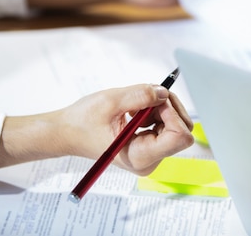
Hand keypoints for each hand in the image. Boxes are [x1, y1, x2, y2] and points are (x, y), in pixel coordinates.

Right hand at [62, 84, 194, 174]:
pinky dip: (155, 111)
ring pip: (176, 124)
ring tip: (134, 104)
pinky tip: (134, 111)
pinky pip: (166, 124)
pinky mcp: (149, 146)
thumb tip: (164, 91)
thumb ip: (140, 95)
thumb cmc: (83, 121)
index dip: (172, 113)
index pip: (180, 137)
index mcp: (140, 156)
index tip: (155, 99)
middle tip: (147, 95)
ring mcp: (151, 154)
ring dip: (160, 107)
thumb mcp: (111, 101)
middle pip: (182, 130)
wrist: (68, 132)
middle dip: (169, 107)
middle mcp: (149, 160)